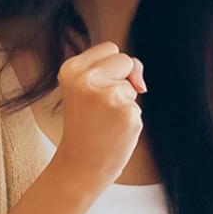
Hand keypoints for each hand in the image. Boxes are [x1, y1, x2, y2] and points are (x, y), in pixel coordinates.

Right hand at [50, 41, 147, 192]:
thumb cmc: (87, 124)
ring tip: (105, 120)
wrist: (80, 165)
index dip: (110, 69)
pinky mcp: (126, 112)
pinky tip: (113, 131)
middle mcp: (86, 79)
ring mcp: (107, 95)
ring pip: (133, 83)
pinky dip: (130, 118)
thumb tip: (141, 84)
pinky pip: (138, 106)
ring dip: (125, 100)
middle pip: (125, 59)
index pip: (110, 48)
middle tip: (101, 105)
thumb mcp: (87, 88)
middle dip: (121, 80)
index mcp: (71, 68)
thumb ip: (114, 71)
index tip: (94, 91)